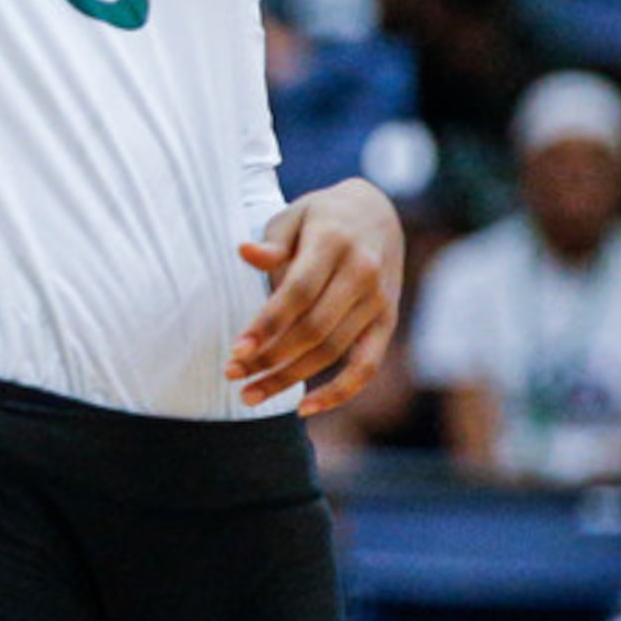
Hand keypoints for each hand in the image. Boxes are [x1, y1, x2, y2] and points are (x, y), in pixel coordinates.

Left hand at [229, 177, 402, 414]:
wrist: (378, 212)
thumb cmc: (320, 217)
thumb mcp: (293, 216)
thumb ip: (272, 241)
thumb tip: (245, 253)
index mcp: (334, 243)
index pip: (298, 292)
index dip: (267, 324)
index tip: (236, 350)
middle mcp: (362, 274)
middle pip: (313, 328)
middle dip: (271, 357)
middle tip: (232, 375)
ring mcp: (379, 302)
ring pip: (334, 351)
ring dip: (291, 378)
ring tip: (250, 394)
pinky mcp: (388, 322)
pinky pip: (366, 366)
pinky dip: (339, 391)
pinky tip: (304, 408)